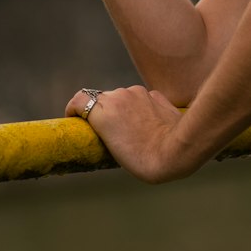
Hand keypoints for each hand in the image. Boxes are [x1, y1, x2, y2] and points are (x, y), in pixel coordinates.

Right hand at [65, 86, 198, 183]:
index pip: (79, 100)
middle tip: (105, 132)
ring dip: (121, 109)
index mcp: (103, 110)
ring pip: (121, 98)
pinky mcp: (154, 94)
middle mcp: (118, 96)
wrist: (176, 150)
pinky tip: (146, 125)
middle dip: (100, 112)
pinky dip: (138, 108)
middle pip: (100, 99)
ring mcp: (137, 93)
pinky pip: (139, 99)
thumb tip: (105, 124)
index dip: (74, 109)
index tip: (75, 119)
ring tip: (129, 131)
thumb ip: (105, 128)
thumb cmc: (143, 157)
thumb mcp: (113, 149)